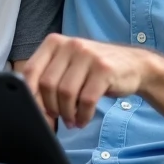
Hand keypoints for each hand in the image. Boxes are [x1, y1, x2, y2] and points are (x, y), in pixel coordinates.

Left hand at [20, 34, 152, 128]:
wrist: (134, 65)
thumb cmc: (95, 70)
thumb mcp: (69, 65)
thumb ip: (49, 77)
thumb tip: (29, 105)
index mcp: (55, 42)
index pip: (30, 71)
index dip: (29, 96)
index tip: (35, 112)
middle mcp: (70, 44)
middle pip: (47, 84)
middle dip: (50, 108)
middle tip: (57, 118)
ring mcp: (88, 55)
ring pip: (65, 93)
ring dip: (67, 113)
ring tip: (72, 120)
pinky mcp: (104, 69)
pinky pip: (86, 100)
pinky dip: (82, 115)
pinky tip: (83, 119)